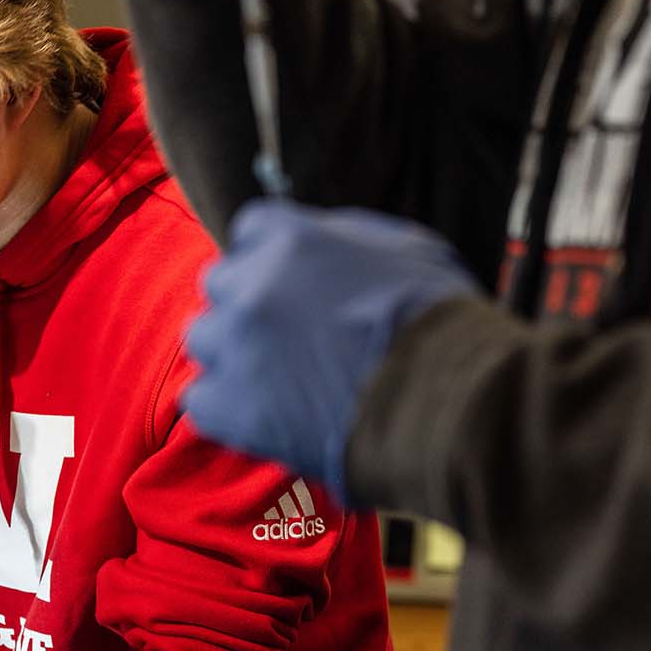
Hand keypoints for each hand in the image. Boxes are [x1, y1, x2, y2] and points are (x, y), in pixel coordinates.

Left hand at [183, 200, 478, 503]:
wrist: (449, 404)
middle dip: (251, 307)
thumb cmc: (442, 325)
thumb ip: (347, 237)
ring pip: (206, 340)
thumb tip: (320, 238)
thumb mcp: (408, 249)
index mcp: (292, 239)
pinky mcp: (228, 406)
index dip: (271, 261)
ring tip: (282, 385)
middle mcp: (252, 284)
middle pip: (222, 286)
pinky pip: (201, 401)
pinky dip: (230, 411)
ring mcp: (236, 345)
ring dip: (236, 358)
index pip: (250, 232)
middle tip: (292, 340)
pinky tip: (270, 419)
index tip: (291, 287)